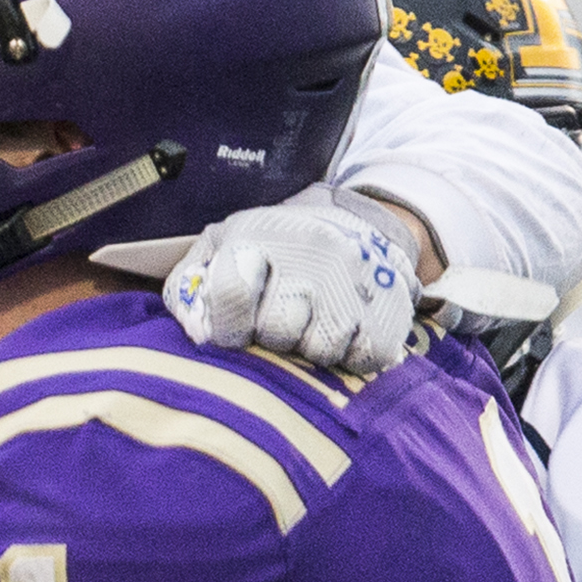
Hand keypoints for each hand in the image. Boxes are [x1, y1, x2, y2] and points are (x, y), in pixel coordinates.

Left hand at [163, 183, 421, 374]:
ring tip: (308, 329)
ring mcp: (354, 279)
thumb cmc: (273, 249)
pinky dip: (350, 357)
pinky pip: (363, 357)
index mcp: (258, 236)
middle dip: (270, 339)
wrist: (359, 223)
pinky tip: (342, 335)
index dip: (226, 327)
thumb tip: (197, 334)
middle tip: (276, 327)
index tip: (232, 335)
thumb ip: (191, 287)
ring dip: (309, 351)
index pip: (231, 293)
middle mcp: (310, 253)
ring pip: (320, 349)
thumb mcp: (221, 246)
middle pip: (276, 330)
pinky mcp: (390, 308)